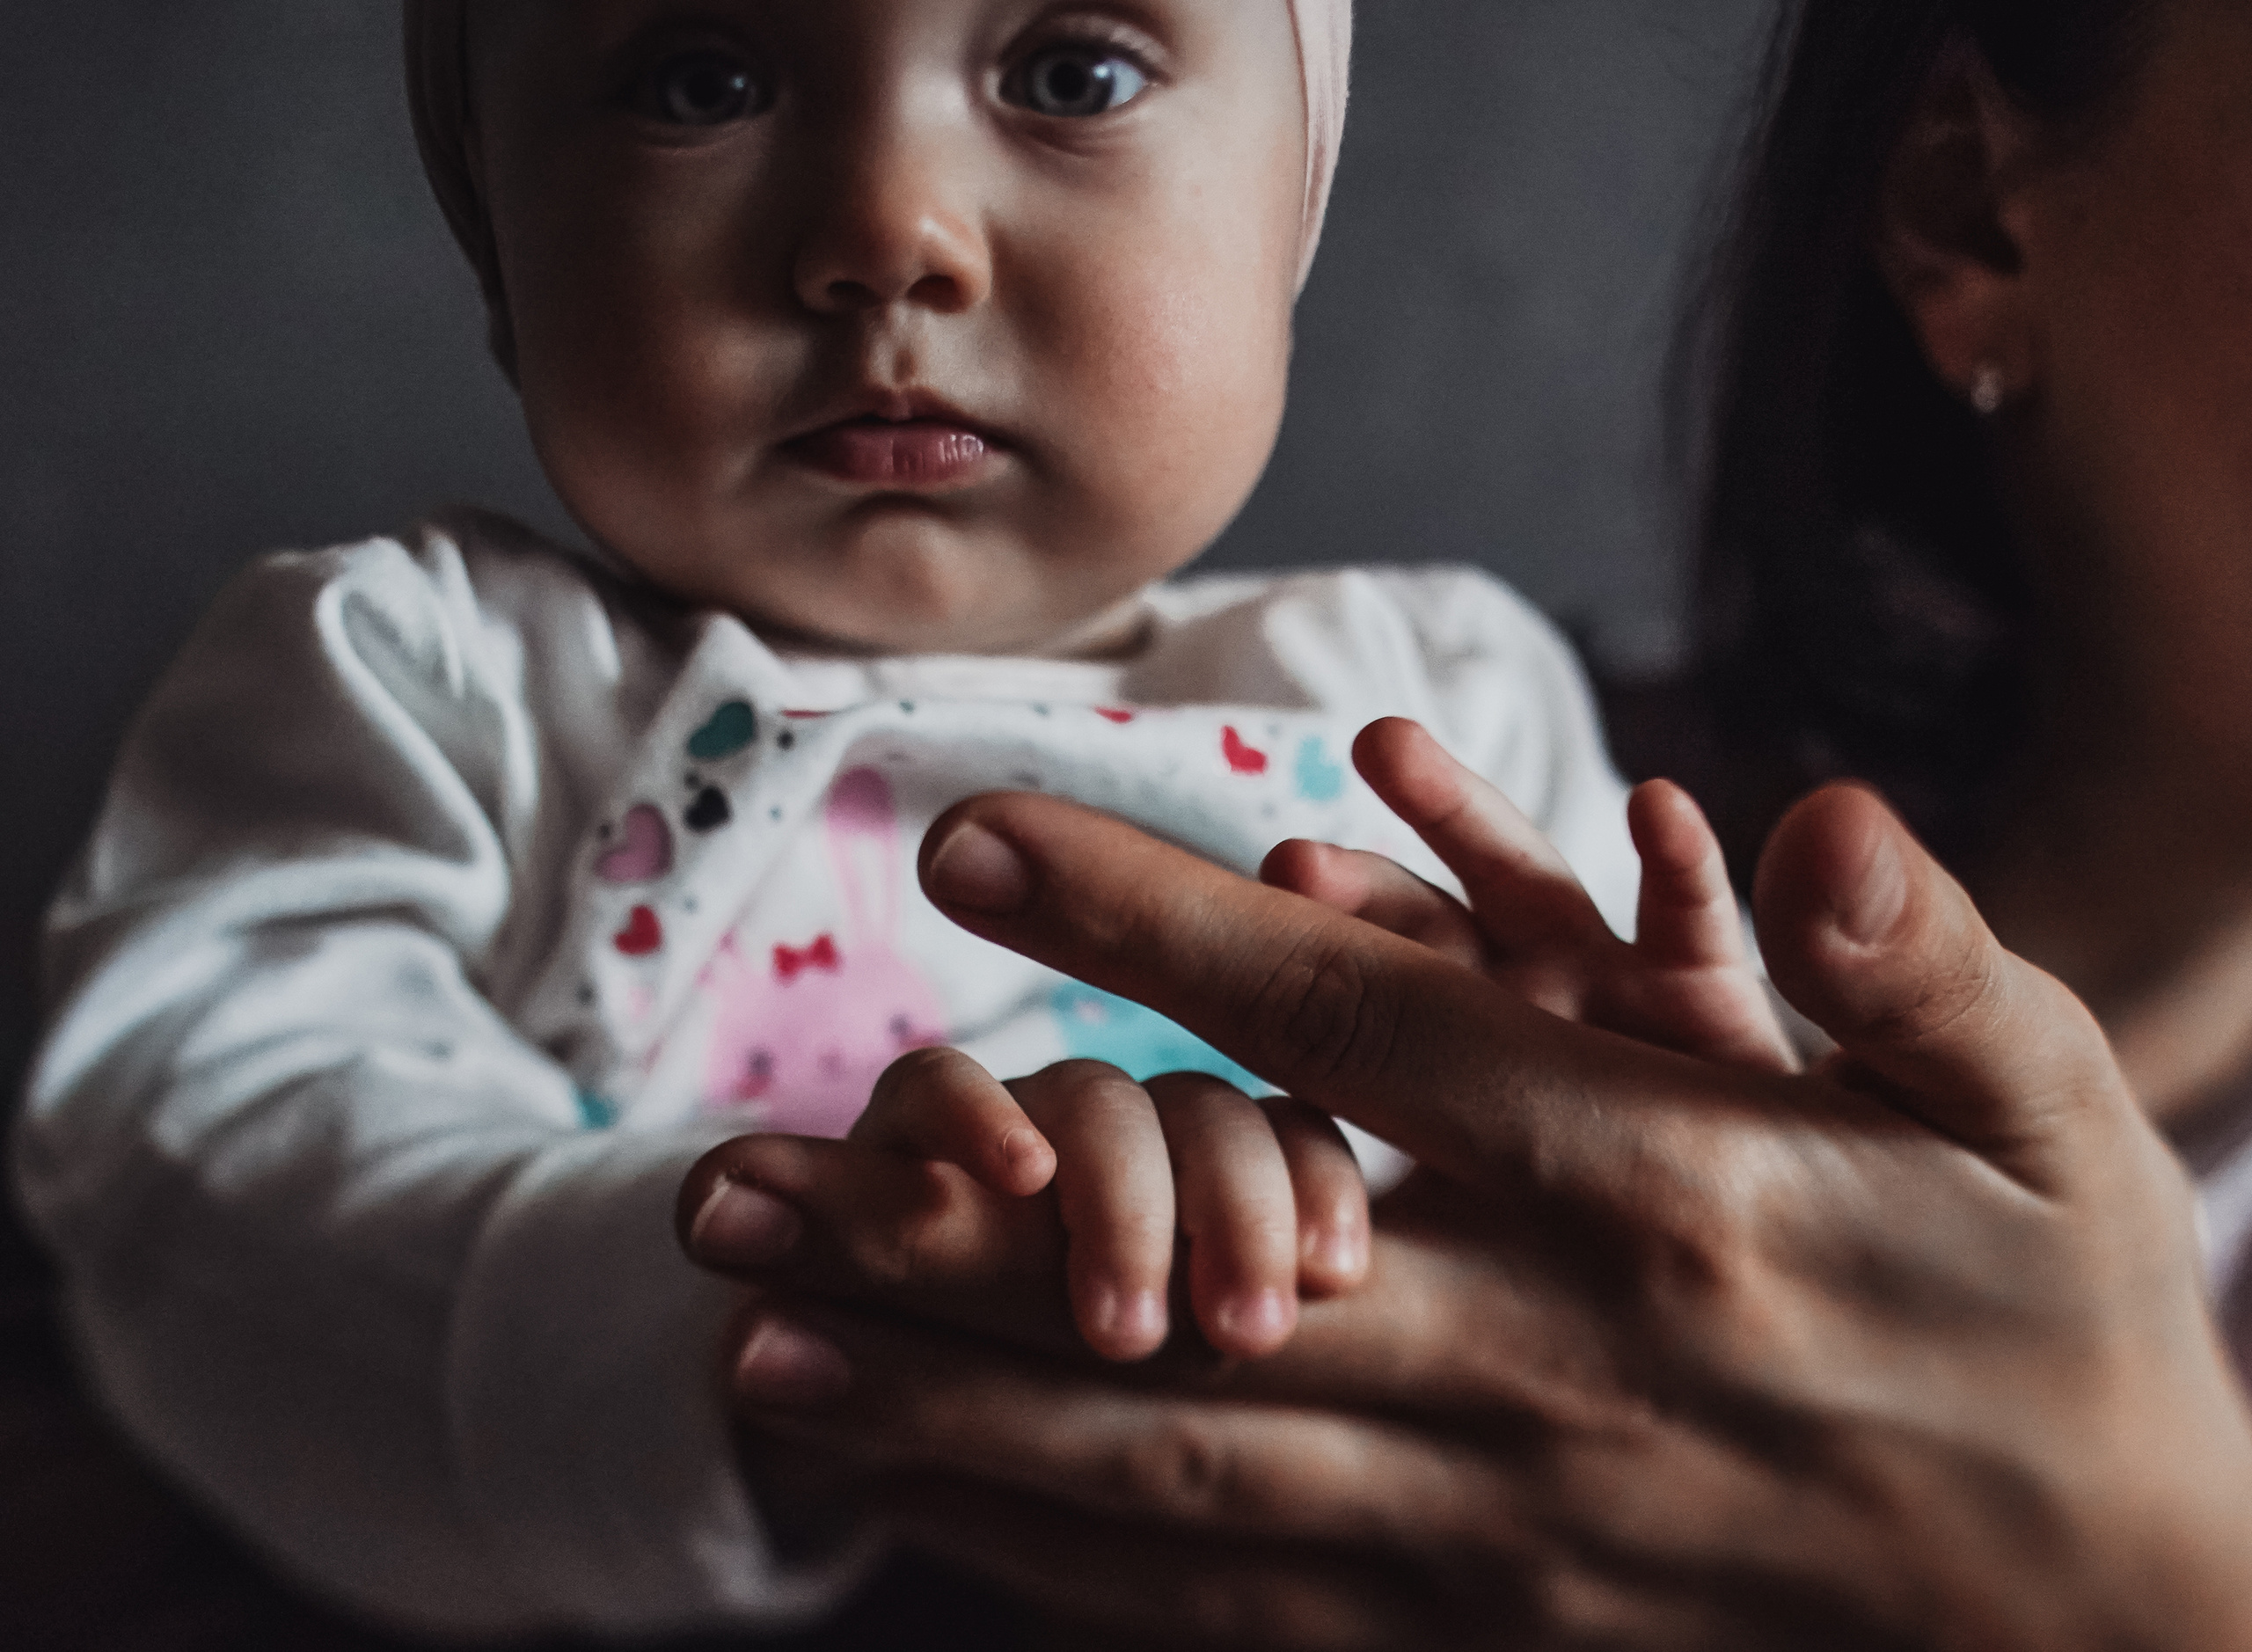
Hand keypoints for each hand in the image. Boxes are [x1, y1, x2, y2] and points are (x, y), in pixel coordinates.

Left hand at [681, 784, 2251, 1649]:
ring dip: (952, 1407)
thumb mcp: (2048, 1114)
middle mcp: (1544, 1372)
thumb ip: (1917, 959)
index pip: (1349, 1036)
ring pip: (1172, 1471)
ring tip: (760, 1344)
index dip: (1147, 925)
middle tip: (736, 1172)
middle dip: (949, 1223)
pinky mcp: (1484, 1633)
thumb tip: (1812, 815)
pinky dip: (1064, 1555)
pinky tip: (932, 1506)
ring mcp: (1500, 1532)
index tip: (966, 837)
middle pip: (1185, 1281)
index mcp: (1661, 1197)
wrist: (2104, 1625)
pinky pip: (1237, 1603)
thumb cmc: (2062, 1329)